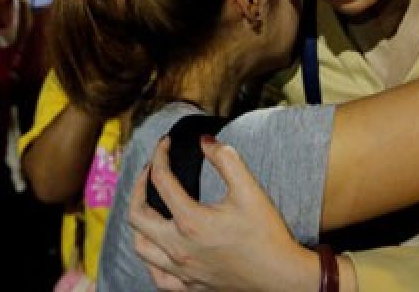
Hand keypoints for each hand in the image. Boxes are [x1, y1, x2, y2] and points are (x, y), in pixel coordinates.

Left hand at [129, 136, 316, 291]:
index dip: (160, 155)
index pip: (161, 180)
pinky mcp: (189, 287)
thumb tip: (204, 140)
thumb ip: (226, 159)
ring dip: (140, 222)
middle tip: (150, 171)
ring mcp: (182, 271)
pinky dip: (151, 258)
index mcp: (191, 222)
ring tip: (149, 205)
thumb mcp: (250, 190)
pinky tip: (159, 246)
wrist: (281, 277)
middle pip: (138, 215)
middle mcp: (179, 248)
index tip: (165, 144)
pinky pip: (158, 276)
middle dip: (138, 186)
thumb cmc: (266, 234)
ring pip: (141, 247)